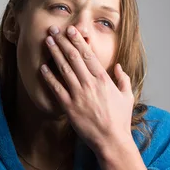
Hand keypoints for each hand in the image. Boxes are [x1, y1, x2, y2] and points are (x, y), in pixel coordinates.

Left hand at [41, 25, 133, 153]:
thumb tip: (118, 66)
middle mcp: (90, 84)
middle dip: (63, 42)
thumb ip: (123, 79)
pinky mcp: (69, 107)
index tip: (70, 31)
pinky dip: (49, 77)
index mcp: (103, 79)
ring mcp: (78, 95)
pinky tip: (42, 68)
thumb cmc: (120, 120)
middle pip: (73, 58)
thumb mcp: (127, 96)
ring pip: (64, 69)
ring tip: (47, 41)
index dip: (78, 41)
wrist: (111, 140)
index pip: (88, 55)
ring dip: (54, 54)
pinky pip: (56, 89)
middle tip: (54, 30)